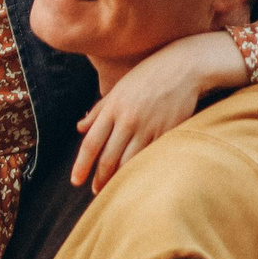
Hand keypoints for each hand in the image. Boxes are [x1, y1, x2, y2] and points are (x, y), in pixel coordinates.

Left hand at [71, 30, 245, 189]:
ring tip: (113, 188)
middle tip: (95, 191)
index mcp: (112, 108)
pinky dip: (142, 168)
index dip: (81, 165)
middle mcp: (128, 120)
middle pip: (108, 157)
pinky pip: (151, 155)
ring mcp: (149, 126)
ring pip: (129, 160)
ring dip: (119, 178)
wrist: (182, 67)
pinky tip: (137, 177)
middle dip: (100, 178)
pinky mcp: (167, 131)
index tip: (75, 181)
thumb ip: (98, 111)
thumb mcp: (118, 89)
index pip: (91, 143)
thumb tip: (80, 128)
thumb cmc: (146, 76)